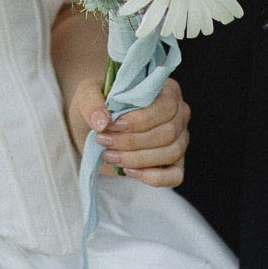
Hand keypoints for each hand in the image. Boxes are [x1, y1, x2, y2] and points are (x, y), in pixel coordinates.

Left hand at [62, 74, 189, 187]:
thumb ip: (92, 101)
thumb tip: (103, 122)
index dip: (139, 120)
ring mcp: (180, 140)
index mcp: (167, 90)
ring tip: (109, 155)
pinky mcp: (174, 164)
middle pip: (168, 133)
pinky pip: (174, 176)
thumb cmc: (98, 104)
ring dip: (136, 159)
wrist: (94, 125)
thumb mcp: (87, 93)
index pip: (166, 107)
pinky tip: (128, 170)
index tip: (111, 126)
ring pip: (170, 153)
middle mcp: (179, 114)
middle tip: (104, 141)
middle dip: (132, 142)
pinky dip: (151, 177)